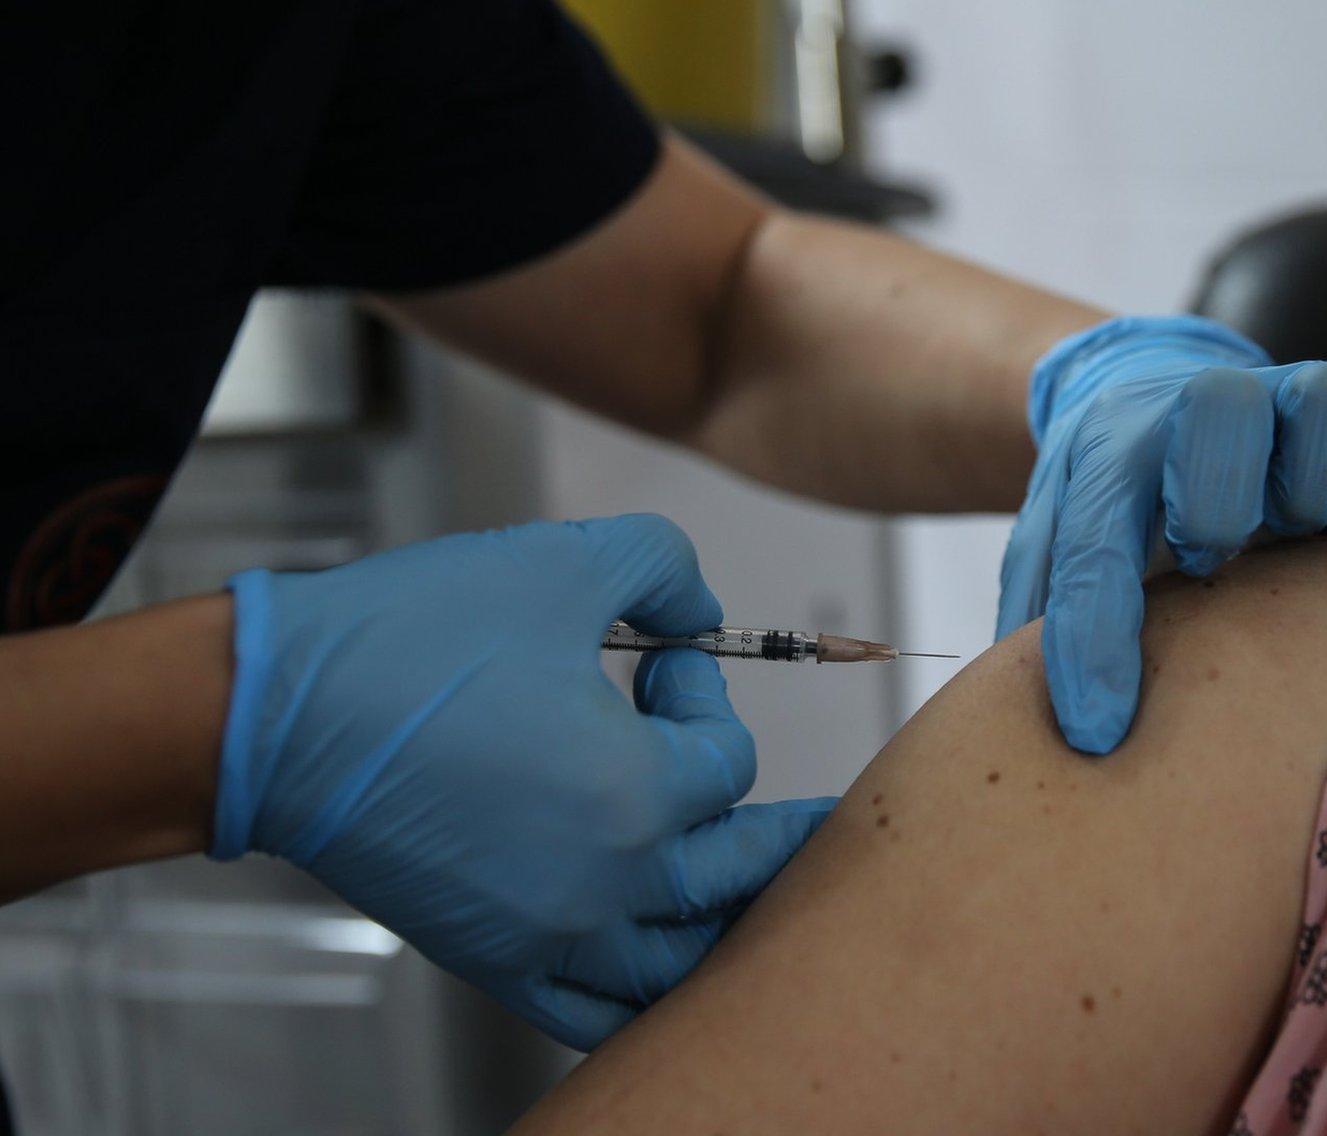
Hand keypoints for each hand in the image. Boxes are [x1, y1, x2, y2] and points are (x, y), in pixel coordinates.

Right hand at [214, 516, 831, 1049]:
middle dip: (768, 823)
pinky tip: (659, 963)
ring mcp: (548, 935)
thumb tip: (702, 611)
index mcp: (634, 795)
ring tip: (743, 881)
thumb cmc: (405, 645)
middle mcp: (604, 884)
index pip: (729, 766)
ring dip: (724, 916)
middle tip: (803, 808)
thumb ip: (662, 570)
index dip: (705, 702)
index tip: (664, 664)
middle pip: (734, 875)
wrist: (272, 719)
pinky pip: (595, 1012)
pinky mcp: (492, 961)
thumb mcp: (560, 564)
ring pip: (681, 960)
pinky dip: (642, 994)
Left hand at [997, 316, 1326, 752]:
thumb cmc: (1119, 496)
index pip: (1093, 537)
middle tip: (1203, 562)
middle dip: (1212, 498)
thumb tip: (1038, 730)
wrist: (1164, 397)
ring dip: (1314, 485)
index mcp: (1116, 444)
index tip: (1095, 729)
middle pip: (1221, 407)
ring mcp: (1295, 403)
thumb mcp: (1059, 542)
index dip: (1092, 639)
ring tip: (1291, 539)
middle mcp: (1209, 403)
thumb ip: (1046, 610)